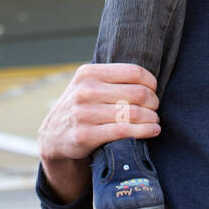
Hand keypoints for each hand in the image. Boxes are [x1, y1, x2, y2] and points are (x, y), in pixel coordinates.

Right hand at [37, 63, 159, 202]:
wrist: (53, 136)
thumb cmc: (80, 107)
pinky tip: (152, 130)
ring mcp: (84, 114)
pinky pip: (125, 131)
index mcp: (88, 73)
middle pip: (137, 93)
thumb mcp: (87, 85)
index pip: (133, 72)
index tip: (154, 90)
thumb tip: (148, 79)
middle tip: (155, 108)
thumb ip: (111, 78)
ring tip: (155, 120)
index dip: (151, 82)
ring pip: (134, 113)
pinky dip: (145, 131)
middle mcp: (85, 91)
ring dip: (152, 118)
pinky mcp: (85, 135)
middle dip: (153, 102)